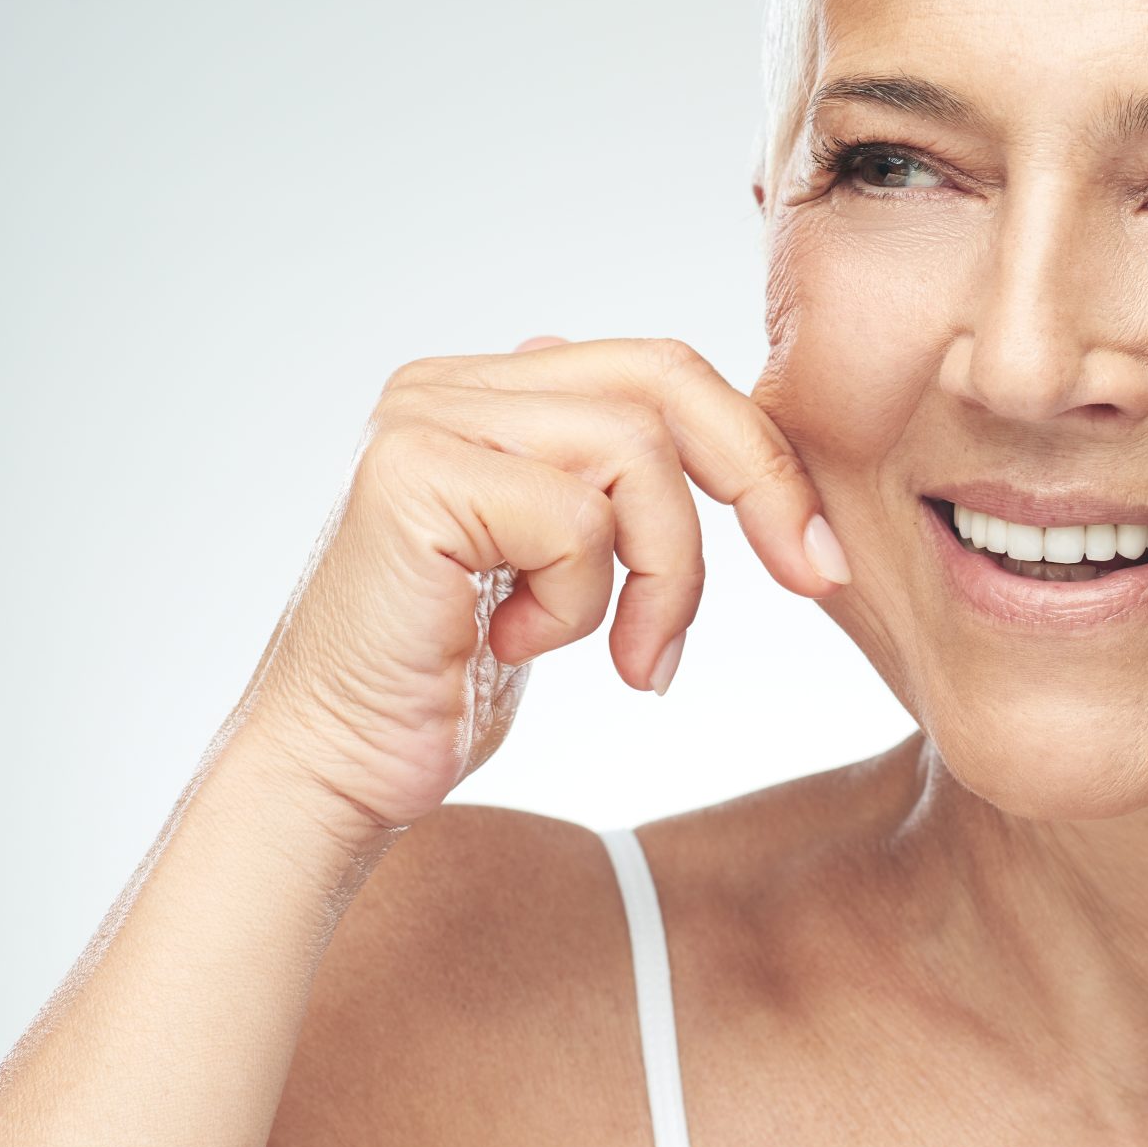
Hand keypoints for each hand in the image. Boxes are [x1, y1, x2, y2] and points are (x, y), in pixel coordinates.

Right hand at [234, 335, 851, 849]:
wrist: (332, 775)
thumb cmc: (441, 690)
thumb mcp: (550, 572)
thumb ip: (596, 487)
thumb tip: (690, 431)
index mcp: (484, 393)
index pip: (660, 371)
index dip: (758, 452)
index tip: (815, 556)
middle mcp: (446, 385)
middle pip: (665, 376)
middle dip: (759, 479)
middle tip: (810, 576)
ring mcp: (424, 420)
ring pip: (635, 452)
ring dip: (663, 574)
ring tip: (627, 656)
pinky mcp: (413, 476)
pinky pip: (576, 519)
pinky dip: (579, 605)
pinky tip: (512, 645)